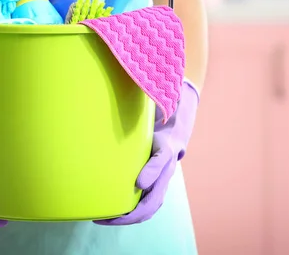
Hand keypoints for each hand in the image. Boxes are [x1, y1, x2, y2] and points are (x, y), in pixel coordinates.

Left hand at [94, 80, 198, 225]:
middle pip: (159, 191)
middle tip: (110, 217)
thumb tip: (130, 69)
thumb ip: (147, 86)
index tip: (139, 181)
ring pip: (153, 200)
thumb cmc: (166, 94)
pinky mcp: (156, 171)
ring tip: (104, 219)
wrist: (184, 101)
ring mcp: (164, 168)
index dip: (153, 170)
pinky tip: (110, 210)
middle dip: (137, 209)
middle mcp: (169, 158)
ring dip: (132, 214)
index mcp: (170, 138)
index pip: (163, 158)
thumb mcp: (161, 89)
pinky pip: (147, 194)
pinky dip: (131, 205)